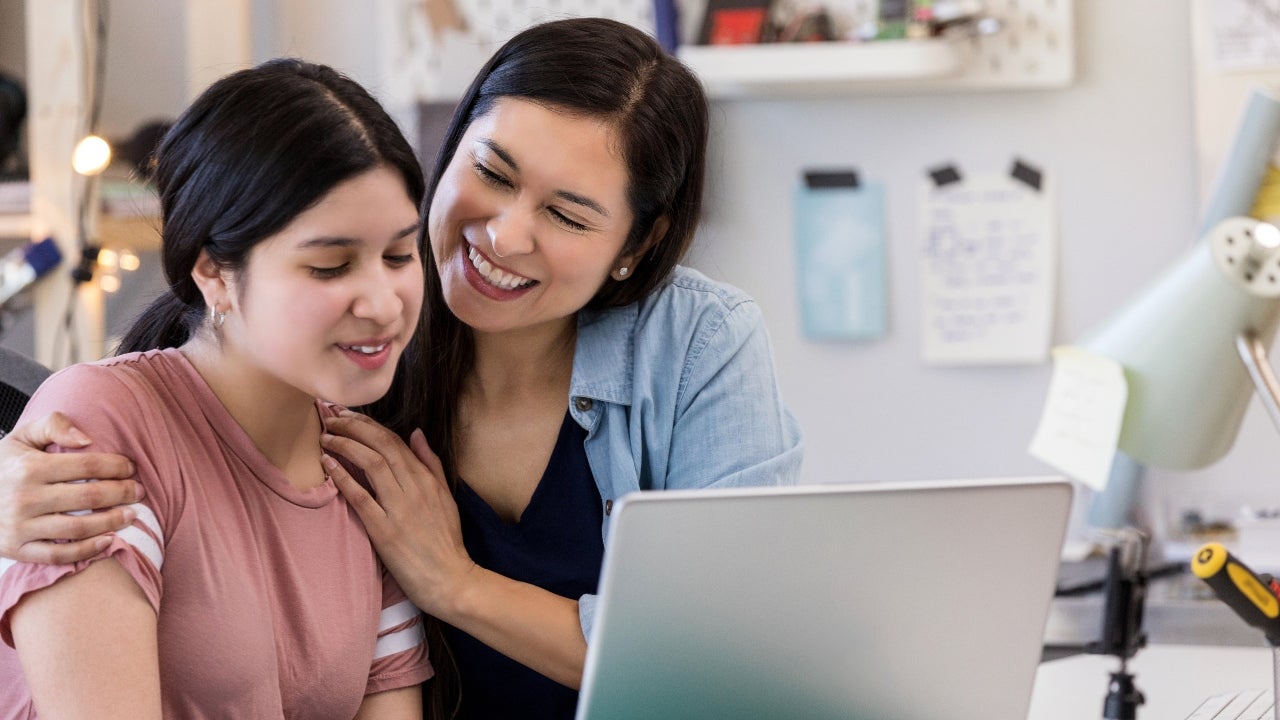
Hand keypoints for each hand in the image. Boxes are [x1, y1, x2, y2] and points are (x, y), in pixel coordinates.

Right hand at [0, 412, 139, 563]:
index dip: (116, 466)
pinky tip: (108, 541)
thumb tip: (88, 439)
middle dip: (122, 493)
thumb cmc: (3, 466)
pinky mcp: (17, 549)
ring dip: (111, 522)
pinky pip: (58, 555)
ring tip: (131, 514)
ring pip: (78, 528)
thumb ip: (53, 426)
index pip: (87, 465)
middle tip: (139, 491)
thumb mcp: (21, 437)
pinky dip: (86, 551)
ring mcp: (20, 526)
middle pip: (89, 496)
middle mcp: (24, 498)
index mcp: (29, 468)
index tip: (131, 468)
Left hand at [321, 411, 475, 616]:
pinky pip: (361, 498)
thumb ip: (431, 464)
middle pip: (381, 446)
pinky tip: (328, 464)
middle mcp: (414, 489)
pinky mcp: (385, 531)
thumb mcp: (446, 497)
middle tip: (331, 417)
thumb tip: (416, 433)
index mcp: (427, 479)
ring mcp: (400, 509)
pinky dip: (343, 477)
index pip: (396, 441)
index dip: (369, 425)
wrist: (450, 579)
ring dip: (346, 445)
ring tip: (326, 437)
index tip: (348, 415)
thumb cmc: (446, 541)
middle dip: (354, 426)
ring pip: (372, 464)